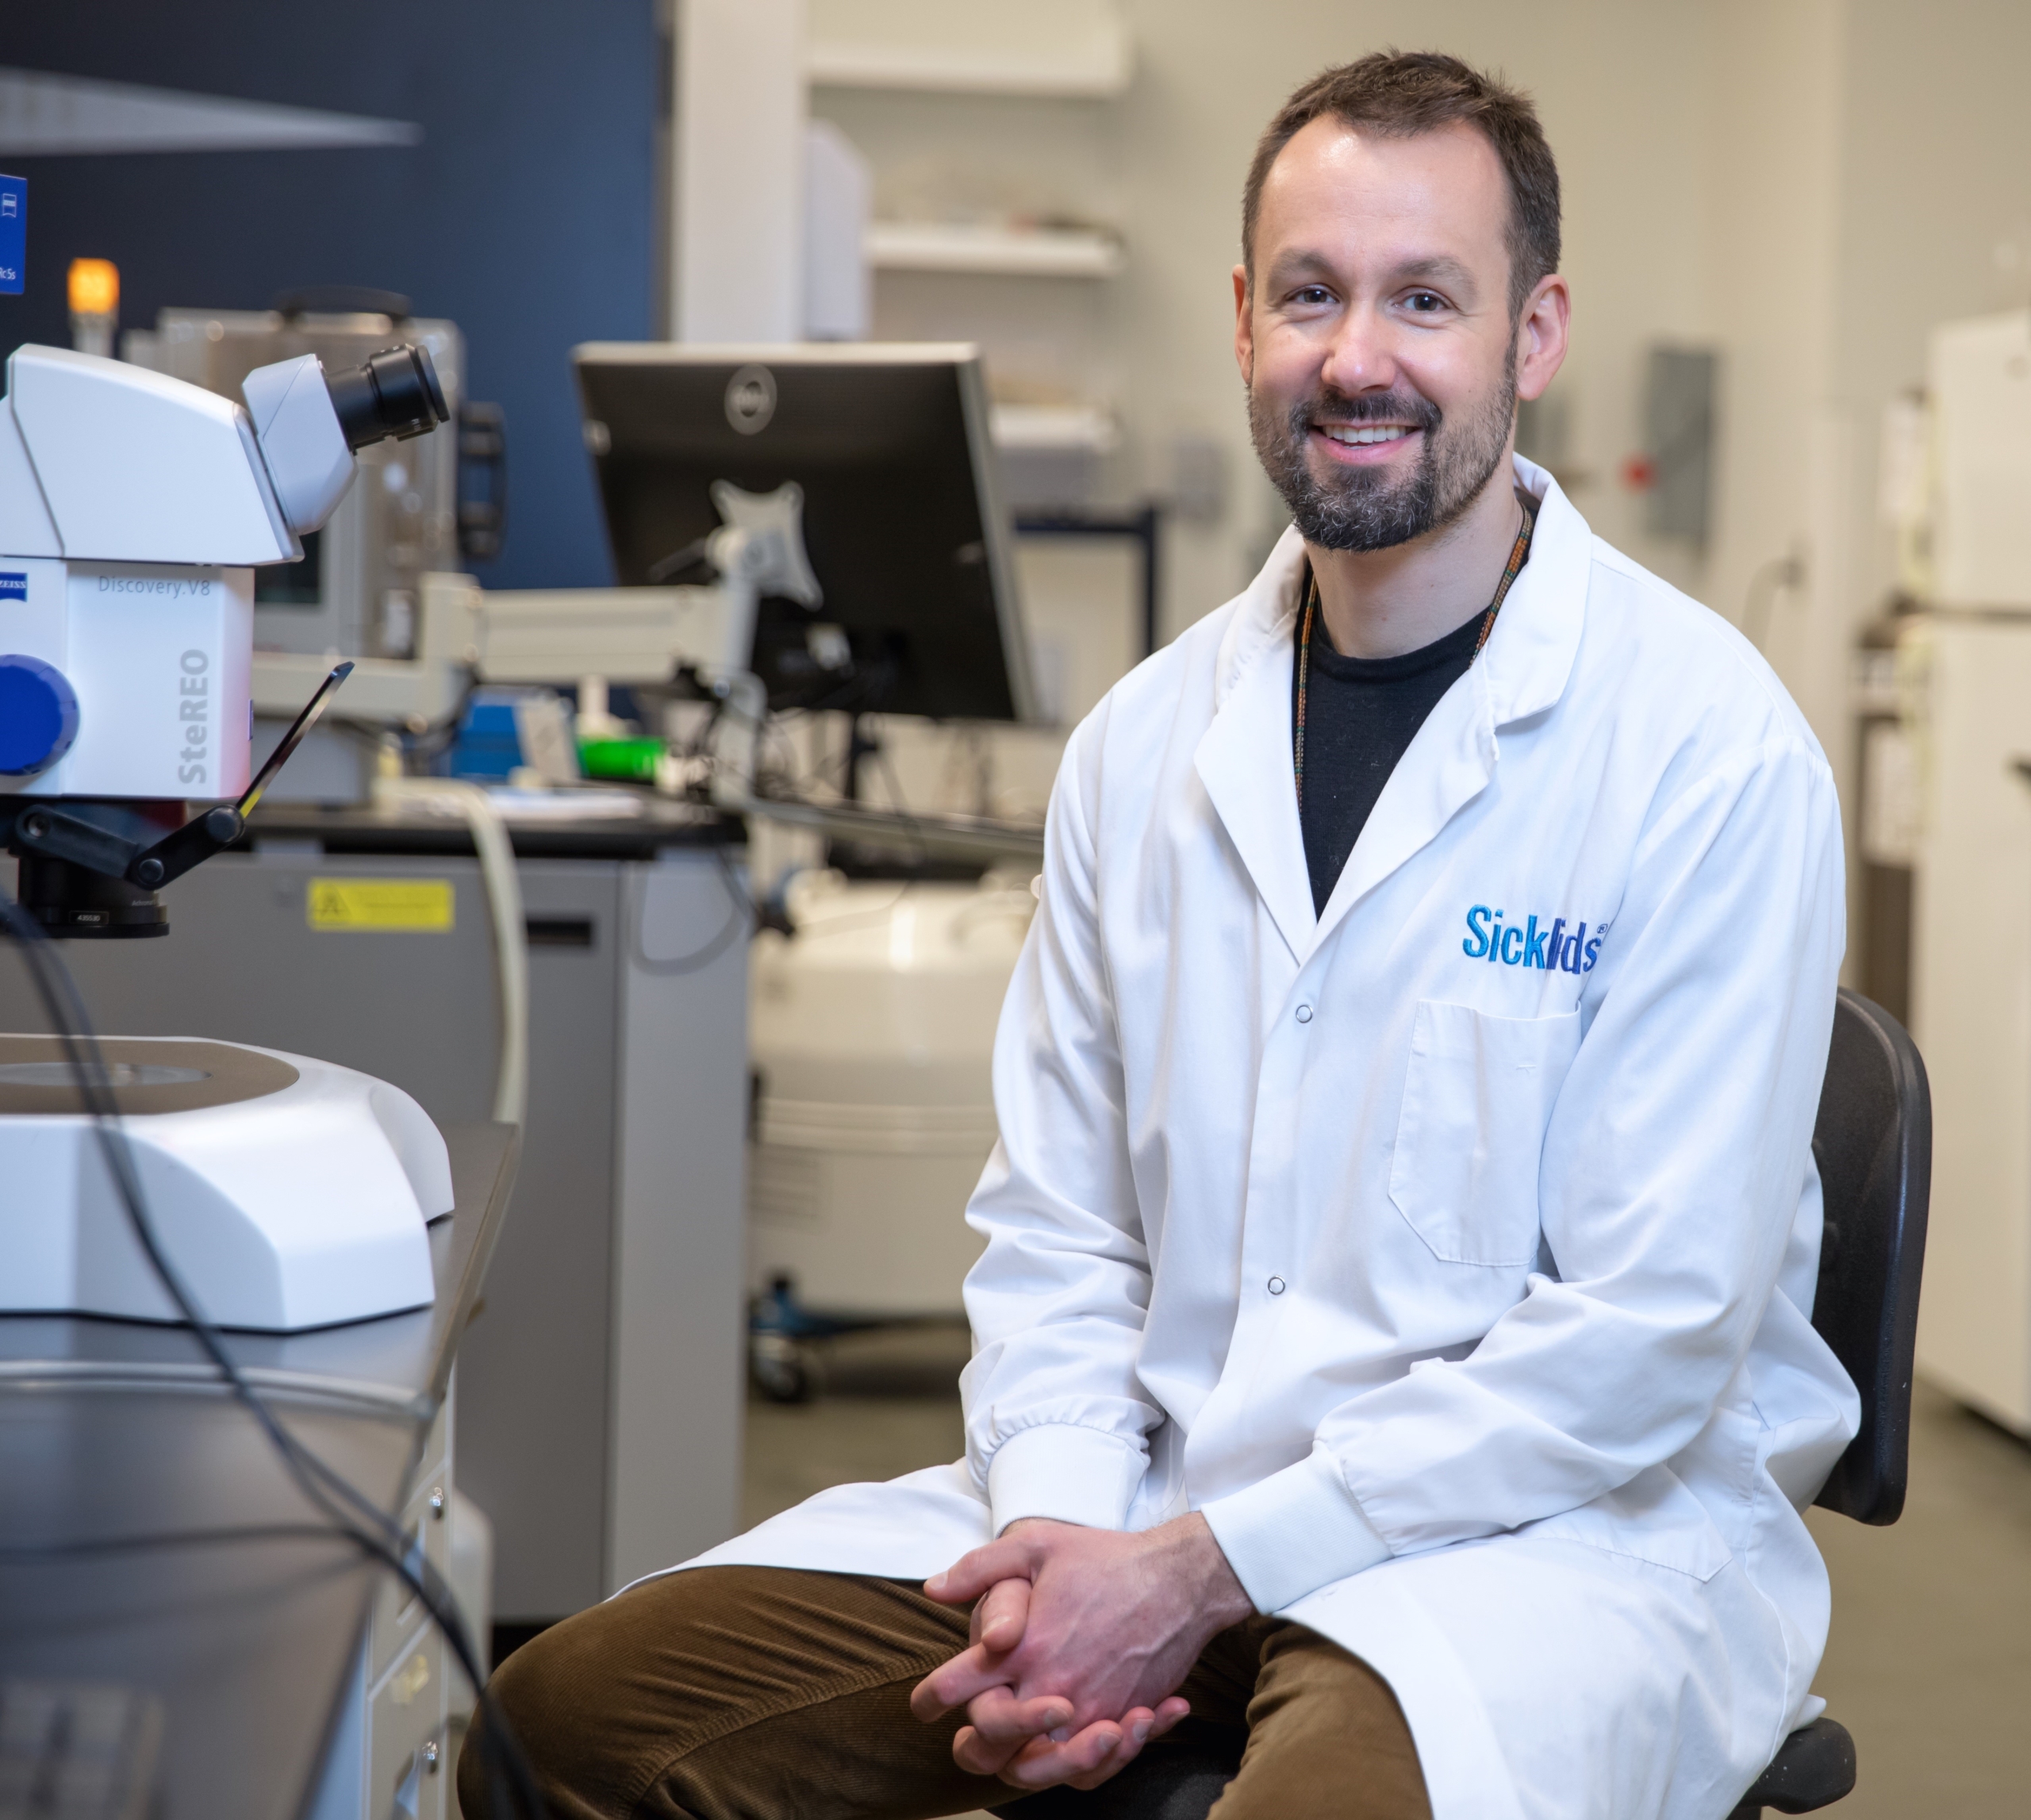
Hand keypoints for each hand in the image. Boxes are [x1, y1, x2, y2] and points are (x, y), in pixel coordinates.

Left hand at [910, 1514, 1252, 1789]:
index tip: (924, 1705)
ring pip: (1039, 1768)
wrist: (1180, 1578)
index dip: (930, 1699)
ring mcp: (1089, 1709)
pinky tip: (1074, 1745)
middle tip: (968, 1737)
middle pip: (991, 1745)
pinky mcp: (1123, 1720)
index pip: (956, 1686)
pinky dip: (1080, 1767)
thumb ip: (981, 1567)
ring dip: (1023, 1766)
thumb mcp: (1037, 1545)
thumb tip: (933, 1587)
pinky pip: (1092, 1769)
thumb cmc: (1105, 1559)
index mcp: (1022, 1645)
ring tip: (1018, 1749)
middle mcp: (1050, 1685)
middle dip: (970, 1747)